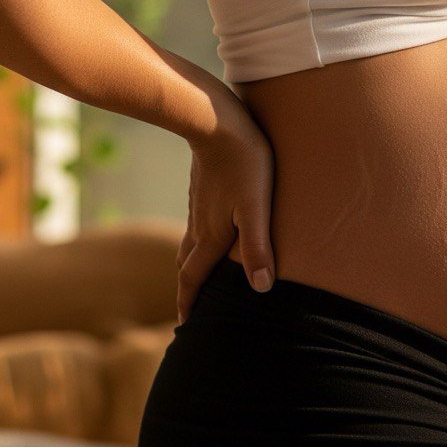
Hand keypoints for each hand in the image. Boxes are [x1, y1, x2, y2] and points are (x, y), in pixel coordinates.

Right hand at [174, 104, 276, 326]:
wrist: (215, 120)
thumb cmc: (244, 162)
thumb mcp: (255, 206)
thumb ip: (258, 246)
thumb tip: (261, 288)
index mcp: (210, 235)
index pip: (194, 277)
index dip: (190, 303)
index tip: (185, 326)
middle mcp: (199, 223)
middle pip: (187, 263)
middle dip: (186, 288)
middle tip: (187, 308)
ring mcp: (198, 203)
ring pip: (189, 241)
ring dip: (190, 263)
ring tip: (196, 274)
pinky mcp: (201, 186)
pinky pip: (196, 221)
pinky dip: (197, 238)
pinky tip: (208, 229)